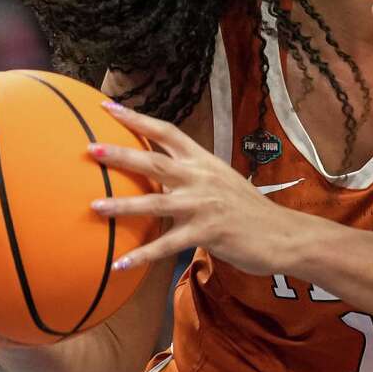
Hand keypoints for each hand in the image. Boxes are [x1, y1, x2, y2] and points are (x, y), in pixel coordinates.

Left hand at [86, 101, 303, 276]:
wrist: (282, 233)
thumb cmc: (248, 210)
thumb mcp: (221, 181)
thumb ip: (192, 176)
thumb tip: (160, 176)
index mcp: (204, 161)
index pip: (167, 132)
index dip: (136, 118)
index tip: (108, 107)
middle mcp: (201, 178)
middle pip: (155, 160)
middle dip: (120, 154)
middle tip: (90, 148)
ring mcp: (203, 205)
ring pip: (155, 201)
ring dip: (122, 205)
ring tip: (94, 206)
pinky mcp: (207, 232)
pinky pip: (167, 245)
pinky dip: (142, 255)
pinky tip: (119, 265)